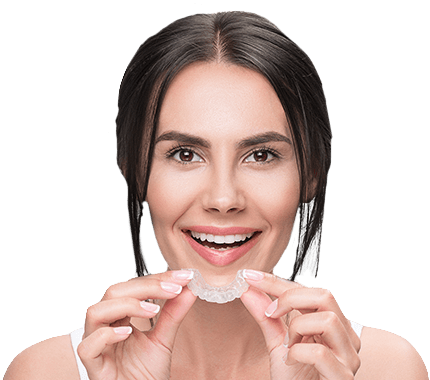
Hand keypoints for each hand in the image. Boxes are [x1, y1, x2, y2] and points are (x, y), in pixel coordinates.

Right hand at [77, 270, 196, 379]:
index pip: (134, 287)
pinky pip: (87, 346)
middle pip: (114, 292)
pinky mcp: (94, 367)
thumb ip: (174, 313)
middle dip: (146, 286)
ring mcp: (97, 345)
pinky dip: (107, 335)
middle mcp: (105, 326)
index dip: (158, 278)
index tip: (184, 276)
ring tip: (153, 310)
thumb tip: (190, 287)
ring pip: (96, 311)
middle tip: (174, 289)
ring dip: (127, 305)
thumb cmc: (147, 374)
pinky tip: (128, 333)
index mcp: (119, 316)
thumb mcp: (164, 339)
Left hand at [240, 270, 360, 379]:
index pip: (308, 291)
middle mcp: (345, 336)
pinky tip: (291, 362)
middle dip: (290, 298)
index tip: (250, 276)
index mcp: (331, 324)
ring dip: (298, 328)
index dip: (277, 281)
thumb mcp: (277, 344)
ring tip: (289, 345)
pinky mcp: (344, 377)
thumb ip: (266, 317)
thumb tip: (247, 289)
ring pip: (327, 320)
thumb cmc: (296, 379)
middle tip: (270, 312)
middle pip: (325, 296)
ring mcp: (348, 357)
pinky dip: (297, 353)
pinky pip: (320, 353)